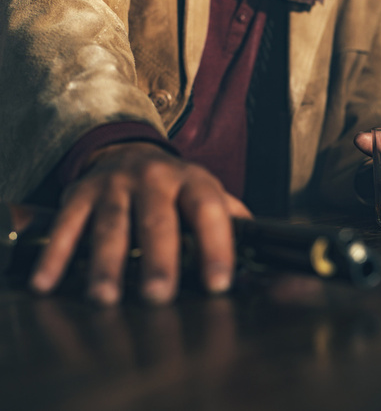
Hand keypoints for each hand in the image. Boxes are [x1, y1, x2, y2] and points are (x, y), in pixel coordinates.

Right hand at [30, 142, 250, 304]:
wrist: (127, 150)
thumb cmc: (176, 186)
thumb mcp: (207, 192)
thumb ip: (232, 217)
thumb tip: (264, 247)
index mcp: (194, 182)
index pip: (210, 212)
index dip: (216, 246)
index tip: (218, 283)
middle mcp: (155, 180)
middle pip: (158, 221)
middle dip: (159, 259)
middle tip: (159, 294)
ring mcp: (115, 185)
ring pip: (112, 224)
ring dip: (107, 262)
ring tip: (107, 297)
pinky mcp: (81, 193)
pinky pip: (68, 225)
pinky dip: (57, 254)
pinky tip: (48, 282)